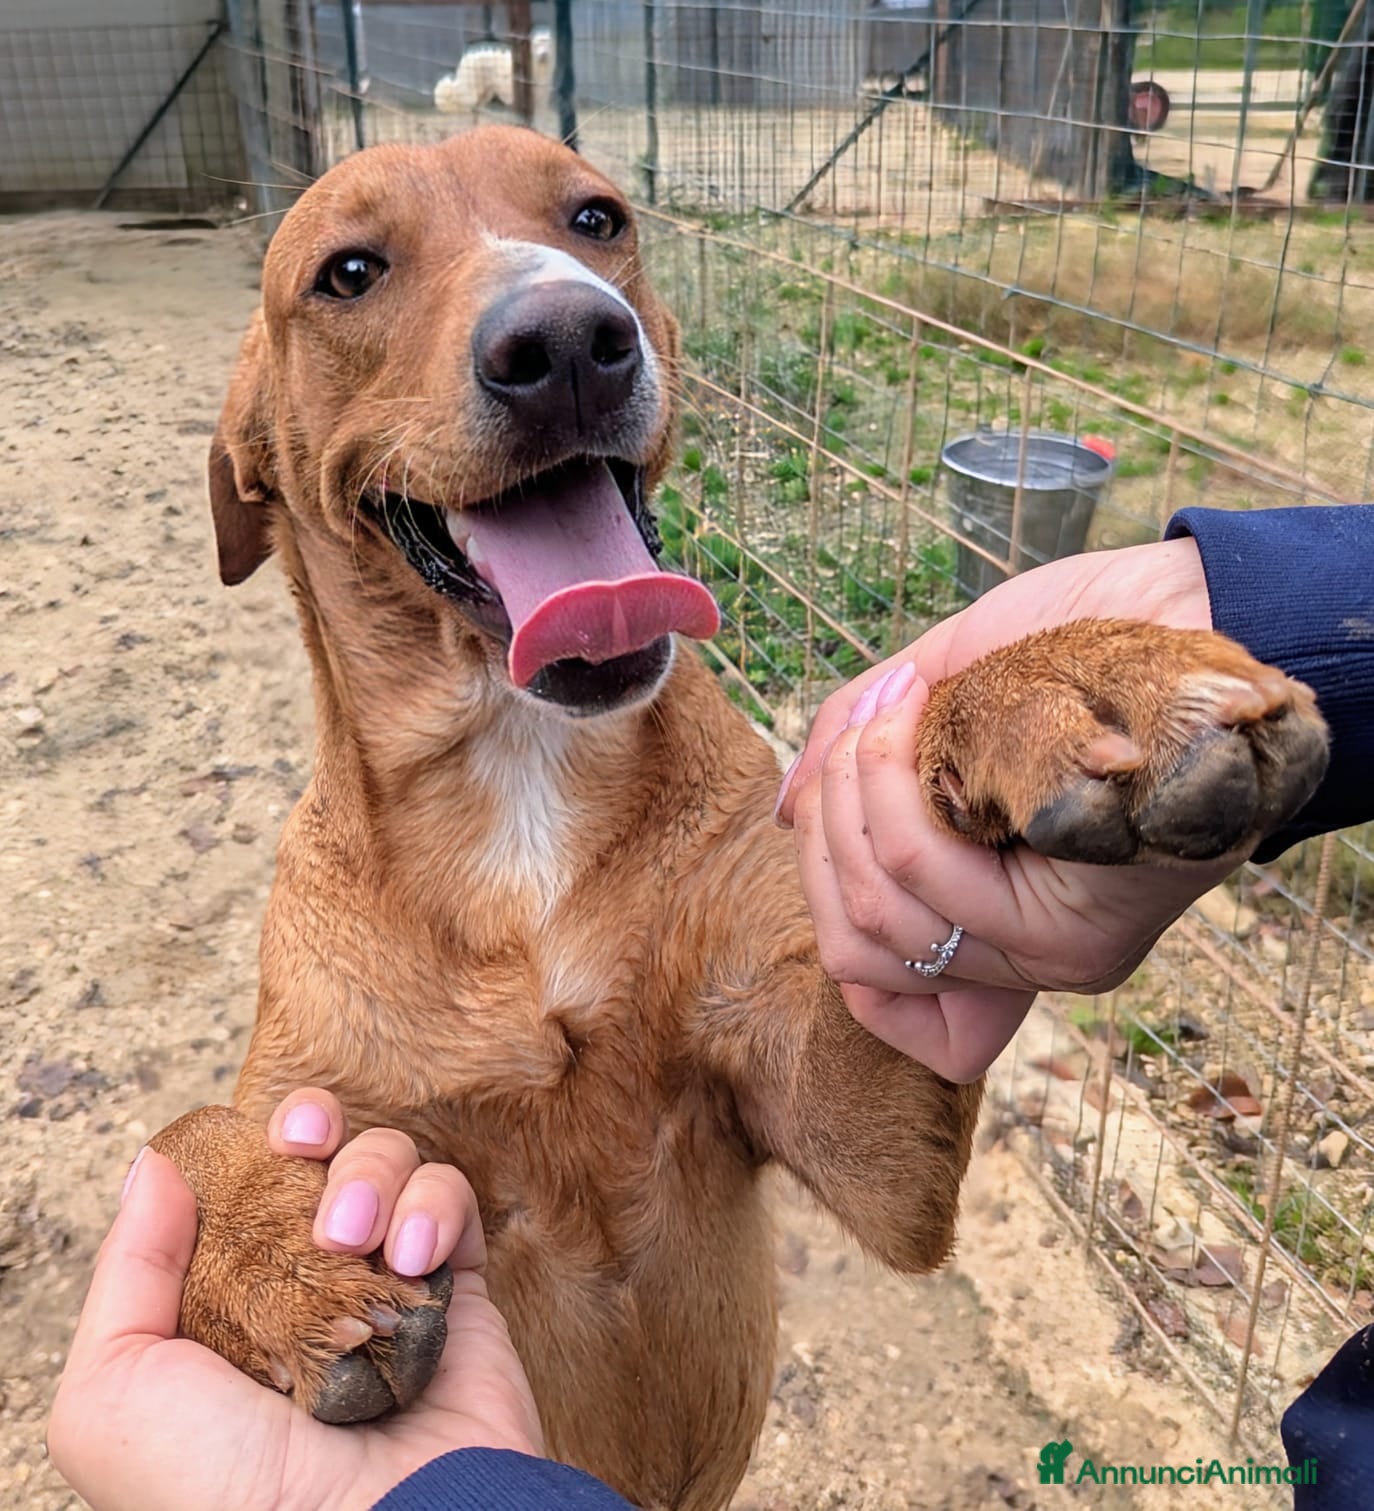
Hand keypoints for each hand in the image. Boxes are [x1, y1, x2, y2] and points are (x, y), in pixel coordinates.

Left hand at [48, 1091, 542, 1510]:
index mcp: (223, 1306)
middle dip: (310, 1126)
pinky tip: (414, 1253)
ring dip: (371, 1173)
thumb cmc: (230, 1489)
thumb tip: (157, 1163)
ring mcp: (383, 1285)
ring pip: (386, 1162)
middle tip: (303, 1146)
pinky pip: (453, 1202)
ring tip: (355, 1238)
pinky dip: (435, 1206)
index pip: (234, 1187)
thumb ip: (126, 1271)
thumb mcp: (117, 1395)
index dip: (241, 1149)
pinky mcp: (455, 1291)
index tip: (249, 1142)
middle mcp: (304, 1289)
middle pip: (313, 1154)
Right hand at [774, 536, 1229, 1082]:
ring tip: (888, 708)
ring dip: (853, 792)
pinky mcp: (1077, 927)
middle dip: (826, 821)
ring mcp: (1051, 952)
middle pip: (853, 944)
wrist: (1178, 605)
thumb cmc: (1061, 651)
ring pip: (880, 914)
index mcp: (993, 922)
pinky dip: (887, 783)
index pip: (869, 983)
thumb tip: (782, 815)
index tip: (838, 806)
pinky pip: (923, 875)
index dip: (824, 894)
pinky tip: (911, 711)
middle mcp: (1023, 956)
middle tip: (859, 726)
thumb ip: (860, 763)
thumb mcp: (935, 703)